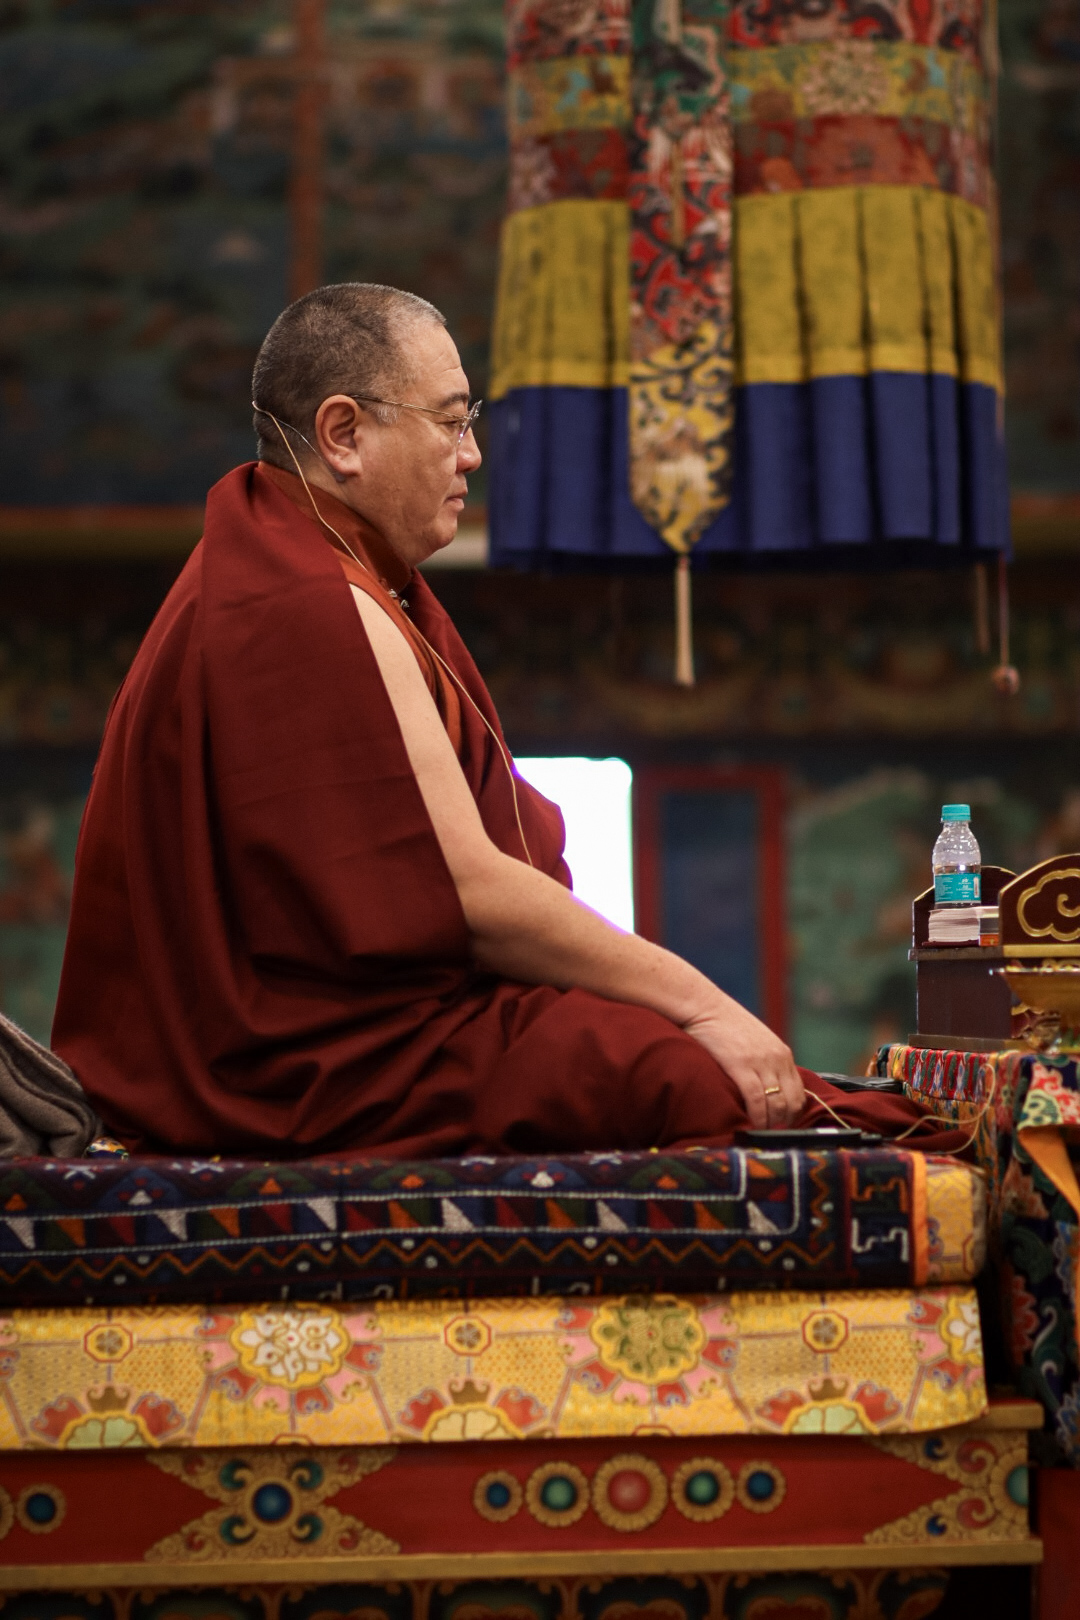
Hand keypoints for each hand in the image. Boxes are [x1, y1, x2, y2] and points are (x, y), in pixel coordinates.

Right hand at [681, 993, 803, 1128]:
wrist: (704, 1006)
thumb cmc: (725, 1025)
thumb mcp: (755, 1042)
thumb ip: (765, 1063)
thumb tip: (766, 1090)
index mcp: (782, 1054)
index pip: (800, 1093)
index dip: (792, 1114)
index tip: (779, 1124)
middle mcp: (777, 1059)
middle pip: (792, 1102)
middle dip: (782, 1122)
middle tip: (768, 1132)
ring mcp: (761, 1062)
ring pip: (776, 1104)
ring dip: (769, 1124)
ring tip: (757, 1131)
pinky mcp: (741, 1066)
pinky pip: (757, 1100)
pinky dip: (757, 1118)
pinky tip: (750, 1125)